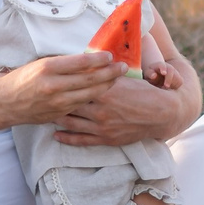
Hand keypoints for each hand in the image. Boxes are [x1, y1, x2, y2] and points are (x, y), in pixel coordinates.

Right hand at [0, 51, 123, 124]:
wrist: (5, 103)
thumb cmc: (22, 79)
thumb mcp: (39, 64)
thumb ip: (62, 63)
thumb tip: (86, 59)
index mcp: (48, 68)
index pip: (80, 62)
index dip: (98, 59)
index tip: (110, 55)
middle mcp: (54, 85)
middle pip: (89, 79)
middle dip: (110, 72)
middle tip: (123, 67)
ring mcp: (57, 102)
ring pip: (89, 94)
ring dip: (106, 86)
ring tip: (118, 79)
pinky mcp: (59, 114)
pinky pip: (82, 105)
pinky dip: (94, 98)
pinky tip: (103, 92)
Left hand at [52, 70, 183, 147]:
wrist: (161, 114)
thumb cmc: (144, 92)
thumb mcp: (125, 78)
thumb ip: (106, 74)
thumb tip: (90, 64)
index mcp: (105, 90)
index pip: (78, 84)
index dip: (63, 81)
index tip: (50, 78)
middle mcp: (101, 109)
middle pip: (70, 103)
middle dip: (55, 100)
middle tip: (42, 96)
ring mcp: (102, 126)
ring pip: (71, 122)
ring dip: (56, 117)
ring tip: (45, 113)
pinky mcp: (105, 139)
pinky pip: (81, 140)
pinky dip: (66, 137)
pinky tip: (55, 134)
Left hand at [142, 59, 183, 92]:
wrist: (157, 74)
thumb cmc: (151, 74)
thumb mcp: (148, 73)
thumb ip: (150, 74)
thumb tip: (154, 75)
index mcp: (160, 65)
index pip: (162, 65)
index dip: (163, 68)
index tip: (163, 73)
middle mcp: (169, 68)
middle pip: (171, 70)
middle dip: (169, 78)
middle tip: (166, 86)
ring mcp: (175, 72)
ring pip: (177, 77)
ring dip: (172, 84)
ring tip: (164, 88)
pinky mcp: (178, 78)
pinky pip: (180, 82)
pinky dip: (175, 86)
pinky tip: (169, 89)